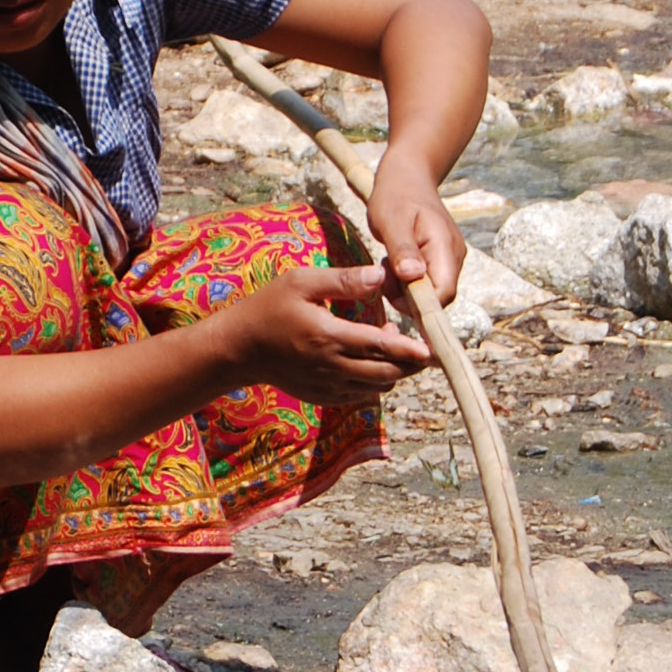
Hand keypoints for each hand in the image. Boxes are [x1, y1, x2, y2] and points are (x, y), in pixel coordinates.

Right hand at [213, 262, 428, 405]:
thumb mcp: (302, 282)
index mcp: (327, 336)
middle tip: (425, 349)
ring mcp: (327, 386)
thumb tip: (380, 275)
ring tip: (396, 349)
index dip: (409, 349)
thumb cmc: (270, 307)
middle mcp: (331, 367)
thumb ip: (343, 280)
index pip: (379, 346)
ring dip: (393, 372)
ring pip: (376, 387)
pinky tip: (373, 363)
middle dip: (410, 364)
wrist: (240, 348)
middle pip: (386, 373)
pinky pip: (360, 396)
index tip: (432, 349)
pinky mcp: (323, 396)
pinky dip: (375, 383)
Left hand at [366, 144, 465, 304]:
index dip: (420, 306)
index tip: (392, 292)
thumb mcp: (391, 220)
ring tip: (388, 262)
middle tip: (385, 273)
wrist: (408, 175)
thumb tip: (413, 276)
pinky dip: (407, 281)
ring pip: (431, 293)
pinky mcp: (441, 260)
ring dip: (405, 288)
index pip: (444, 293)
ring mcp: (450, 259)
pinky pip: (427, 283)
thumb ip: (402, 249)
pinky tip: (395, 262)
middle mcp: (454, 257)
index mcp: (445, 246)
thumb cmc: (396, 194)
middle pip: (438, 298)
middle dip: (408, 297)